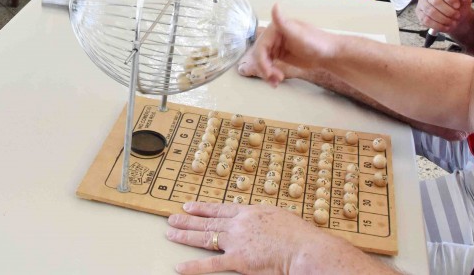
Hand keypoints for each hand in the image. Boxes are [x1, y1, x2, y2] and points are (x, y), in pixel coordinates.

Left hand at [167, 202, 341, 273]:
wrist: (304, 248)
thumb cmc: (299, 235)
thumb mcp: (278, 217)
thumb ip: (262, 218)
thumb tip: (256, 220)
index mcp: (249, 212)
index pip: (219, 208)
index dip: (202, 207)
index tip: (189, 206)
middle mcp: (238, 224)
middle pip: (208, 221)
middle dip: (187, 220)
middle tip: (171, 217)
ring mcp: (236, 242)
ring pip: (205, 237)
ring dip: (185, 235)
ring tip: (170, 234)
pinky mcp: (238, 260)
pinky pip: (211, 264)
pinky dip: (194, 266)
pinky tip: (180, 267)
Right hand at [246, 4, 334, 86]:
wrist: (329, 54)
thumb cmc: (317, 43)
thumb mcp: (299, 34)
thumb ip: (284, 22)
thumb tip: (275, 5)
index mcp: (276, 28)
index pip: (261, 46)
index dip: (262, 61)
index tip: (269, 73)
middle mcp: (273, 36)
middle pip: (260, 55)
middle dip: (265, 69)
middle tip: (276, 80)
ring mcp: (275, 45)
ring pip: (263, 61)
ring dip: (267, 73)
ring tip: (276, 82)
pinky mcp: (279, 54)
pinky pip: (269, 65)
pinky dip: (271, 74)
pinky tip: (277, 80)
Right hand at [416, 0, 473, 35]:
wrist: (454, 18)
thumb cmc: (458, 6)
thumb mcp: (465, 0)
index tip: (457, 5)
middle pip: (435, 1)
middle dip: (448, 11)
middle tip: (457, 16)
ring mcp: (422, 2)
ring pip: (430, 12)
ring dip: (444, 19)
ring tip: (453, 22)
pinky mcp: (419, 12)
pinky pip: (426, 20)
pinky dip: (438, 25)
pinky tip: (446, 26)